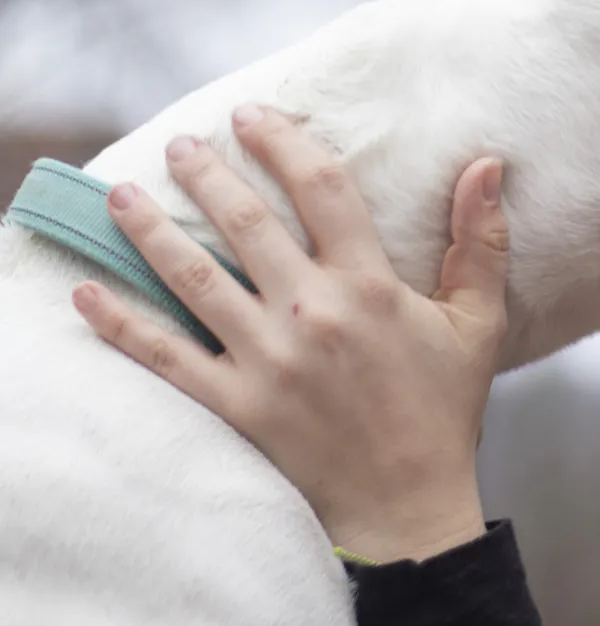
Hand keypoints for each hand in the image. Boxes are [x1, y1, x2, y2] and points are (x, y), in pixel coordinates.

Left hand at [71, 105, 510, 563]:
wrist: (407, 509)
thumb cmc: (444, 410)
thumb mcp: (477, 323)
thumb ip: (481, 242)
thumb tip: (487, 167)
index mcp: (369, 286)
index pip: (322, 190)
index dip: (284, 144)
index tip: (254, 117)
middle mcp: (311, 313)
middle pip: (246, 222)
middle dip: (206, 174)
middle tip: (181, 144)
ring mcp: (267, 360)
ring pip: (193, 277)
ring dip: (150, 230)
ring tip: (121, 195)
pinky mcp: (235, 404)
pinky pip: (164, 356)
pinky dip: (120, 322)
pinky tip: (86, 292)